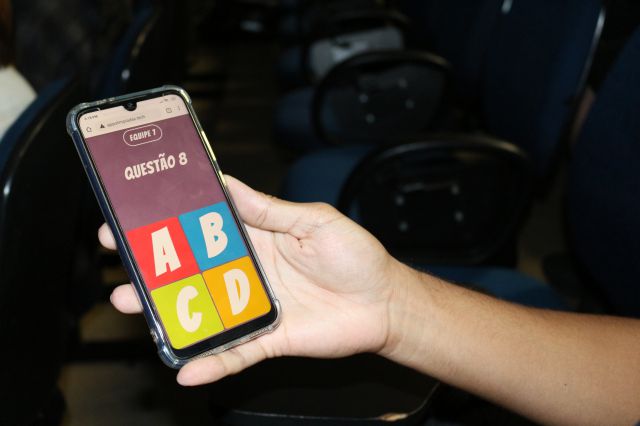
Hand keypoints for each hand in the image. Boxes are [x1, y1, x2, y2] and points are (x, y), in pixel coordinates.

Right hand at [101, 175, 405, 385]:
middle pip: (193, 269)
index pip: (204, 227)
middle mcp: (248, 271)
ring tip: (132, 304)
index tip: (135, 213)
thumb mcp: (312, 220)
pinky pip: (236, 351)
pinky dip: (212, 362)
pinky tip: (186, 368)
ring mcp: (256, 305)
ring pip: (203, 310)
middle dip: (154, 264)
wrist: (384, 301)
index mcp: (257, 237)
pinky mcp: (270, 337)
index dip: (171, 220)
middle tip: (117, 258)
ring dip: (168, 310)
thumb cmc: (355, 255)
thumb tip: (227, 183)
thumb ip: (268, 209)